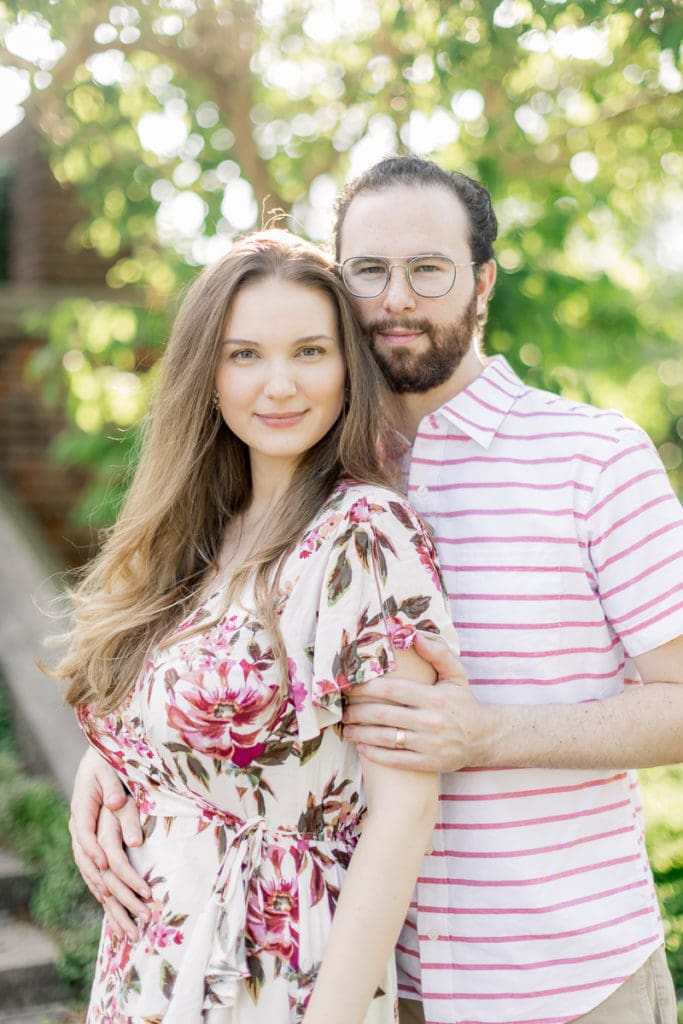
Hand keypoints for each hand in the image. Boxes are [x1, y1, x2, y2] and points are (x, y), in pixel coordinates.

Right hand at [69, 749, 150, 939]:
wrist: (97, 762)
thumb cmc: (107, 763)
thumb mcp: (109, 770)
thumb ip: (113, 788)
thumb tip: (117, 808)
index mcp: (81, 810)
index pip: (86, 835)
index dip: (97, 852)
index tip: (109, 868)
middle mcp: (79, 831)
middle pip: (92, 867)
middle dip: (115, 892)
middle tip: (139, 913)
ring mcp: (84, 843)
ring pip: (94, 879)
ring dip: (113, 905)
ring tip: (132, 931)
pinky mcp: (92, 851)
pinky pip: (97, 880)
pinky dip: (108, 899)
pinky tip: (120, 918)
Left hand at [343, 633, 493, 771]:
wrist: (484, 738)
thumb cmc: (463, 702)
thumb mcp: (456, 674)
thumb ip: (438, 653)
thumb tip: (415, 635)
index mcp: (435, 698)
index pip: (392, 690)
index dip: (366, 688)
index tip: (349, 686)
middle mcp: (431, 721)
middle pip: (384, 715)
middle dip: (357, 712)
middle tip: (342, 710)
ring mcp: (429, 745)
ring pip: (386, 738)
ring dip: (361, 733)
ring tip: (346, 729)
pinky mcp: (428, 764)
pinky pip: (395, 759)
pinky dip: (375, 753)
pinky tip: (361, 746)